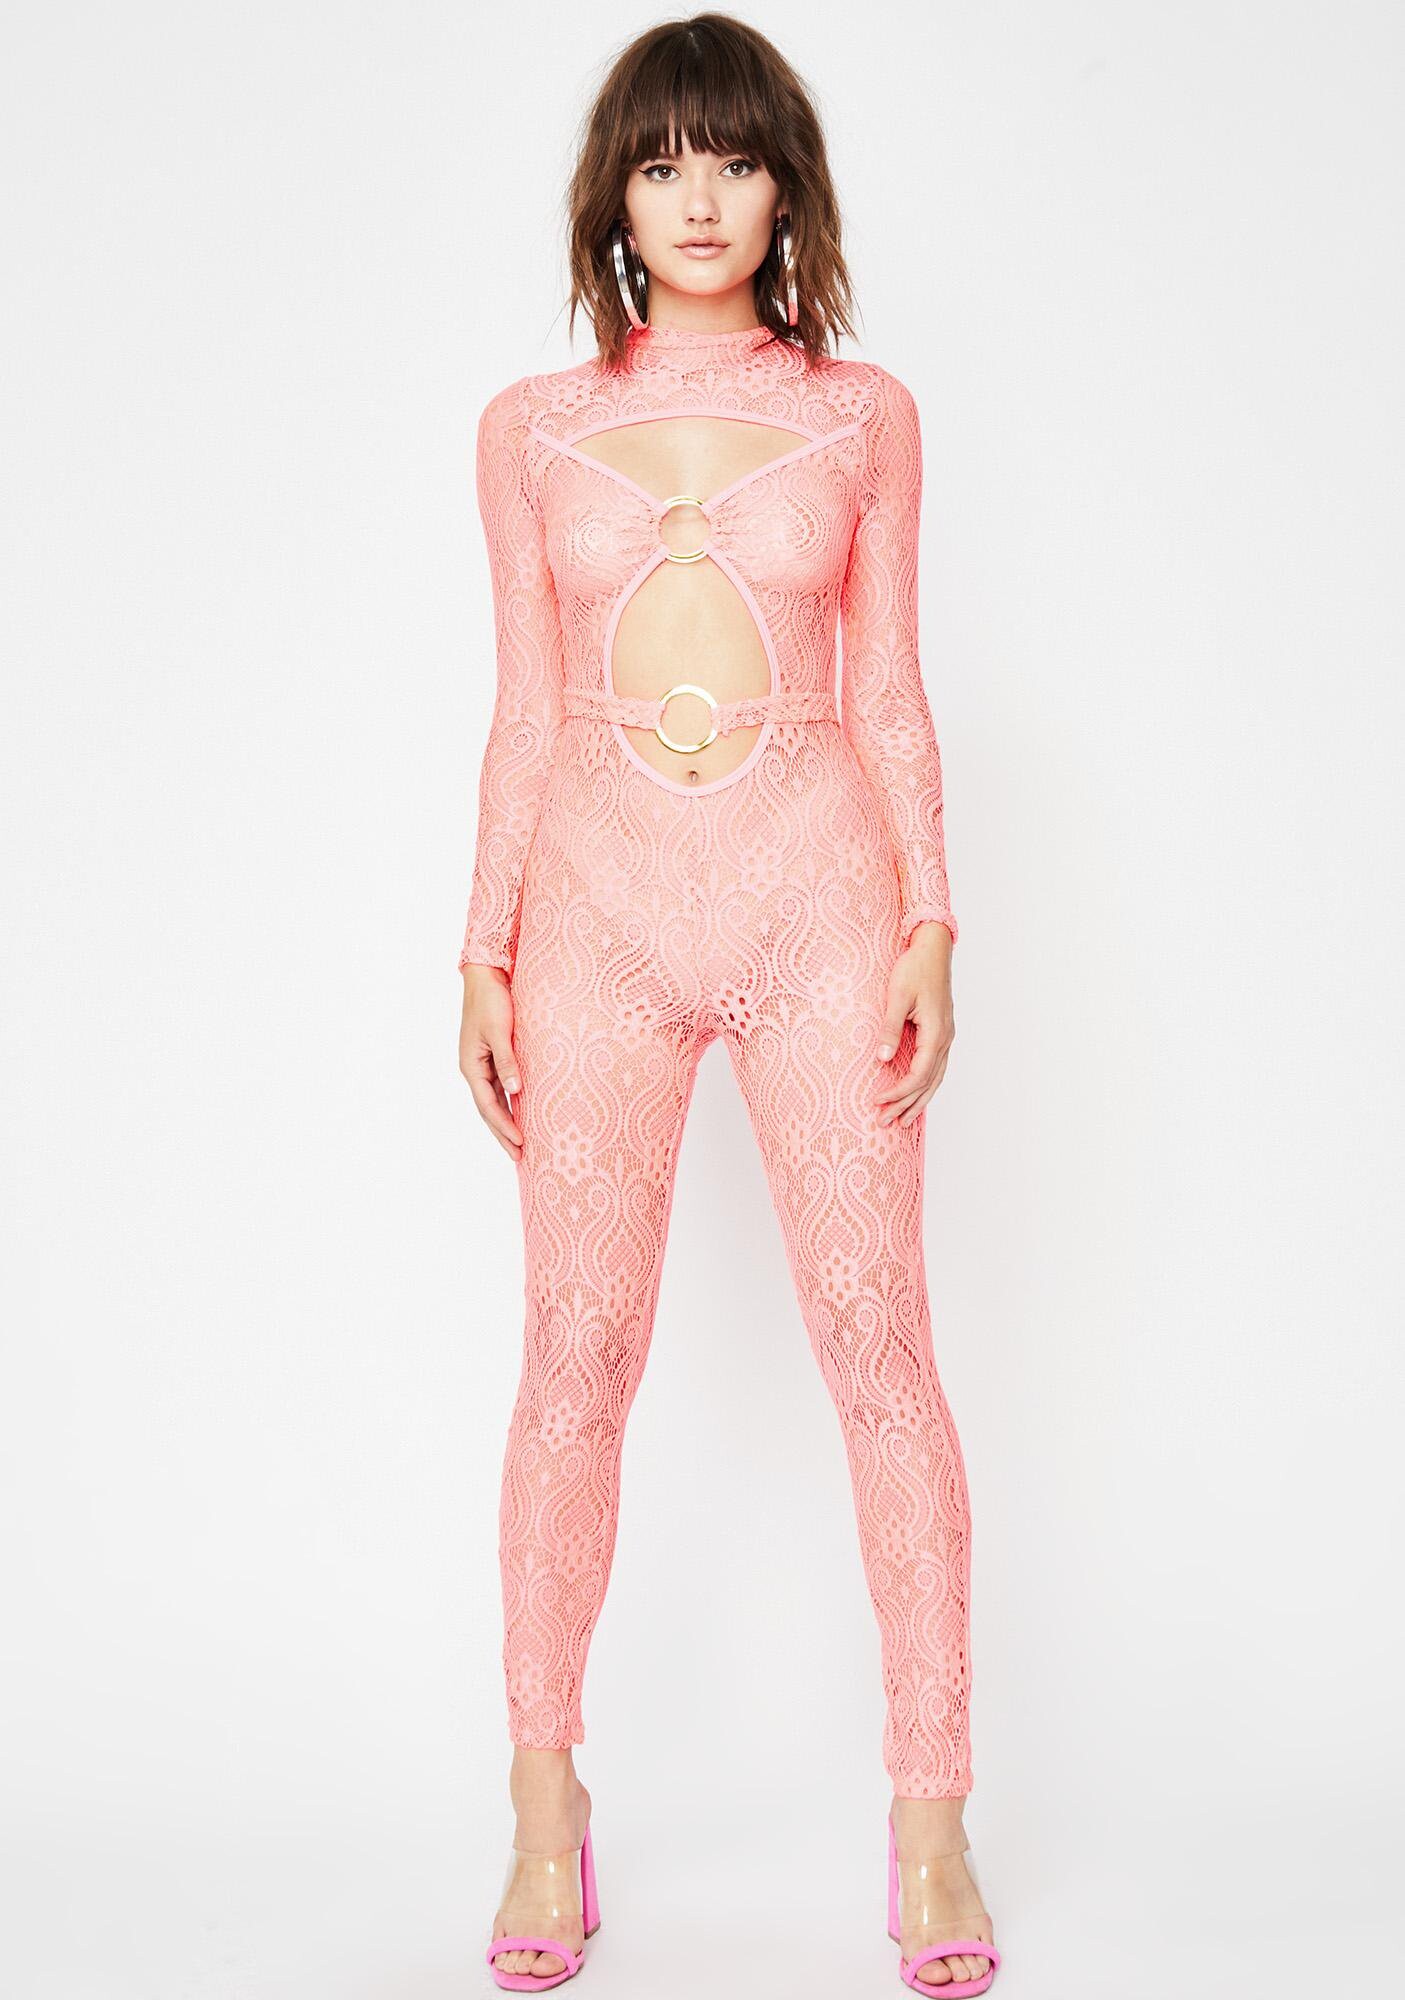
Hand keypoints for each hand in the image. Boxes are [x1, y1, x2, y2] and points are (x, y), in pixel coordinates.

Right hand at [459, 964, 524, 1157]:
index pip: (489, 1106)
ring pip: (495, 1102)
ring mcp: (482, 1065)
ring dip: (506, 1123)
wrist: (486, 977)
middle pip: (489, 1110)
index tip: (520, 1143)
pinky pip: (500, 1088)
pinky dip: (509, 1105)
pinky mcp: (492, 1058)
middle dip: (503, 1134)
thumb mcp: (499, 1031)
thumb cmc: (491, 1001)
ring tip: (520, 1145)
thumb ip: (507, 1061)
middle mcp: (474, 1070)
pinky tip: (521, 1114)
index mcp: (471, 1066)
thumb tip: (515, 1091)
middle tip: (520, 1158)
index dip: (504, 1126)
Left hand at [873, 922, 954, 1125]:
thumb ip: (890, 1029)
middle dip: (906, 1105)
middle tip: (885, 1123)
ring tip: (902, 1121)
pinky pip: (936, 1068)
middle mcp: (945, 1039)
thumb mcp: (897, 997)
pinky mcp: (942, 1033)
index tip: (878, 1101)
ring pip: (935, 1079)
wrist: (932, 949)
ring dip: (918, 1101)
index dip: (898, 1092)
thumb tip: (882, 1059)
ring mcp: (946, 1037)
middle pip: (928, 1083)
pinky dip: (926, 1087)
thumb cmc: (914, 969)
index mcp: (936, 1033)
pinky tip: (916, 1096)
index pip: (918, 1075)